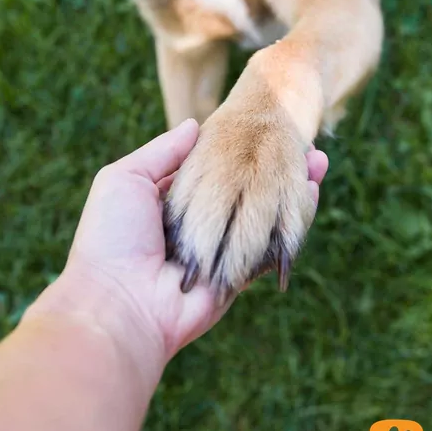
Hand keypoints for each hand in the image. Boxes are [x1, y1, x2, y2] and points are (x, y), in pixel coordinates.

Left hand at [24, 119, 328, 380]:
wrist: (118, 305)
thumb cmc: (112, 237)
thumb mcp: (124, 179)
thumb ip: (162, 152)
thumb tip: (195, 125)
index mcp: (168, 205)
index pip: (212, 172)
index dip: (239, 151)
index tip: (265, 129)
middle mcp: (197, 229)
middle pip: (244, 192)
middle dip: (273, 169)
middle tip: (303, 143)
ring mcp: (218, 254)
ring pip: (263, 218)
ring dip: (292, 191)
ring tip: (319, 161)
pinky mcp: (236, 278)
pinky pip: (269, 249)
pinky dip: (293, 224)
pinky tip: (313, 193)